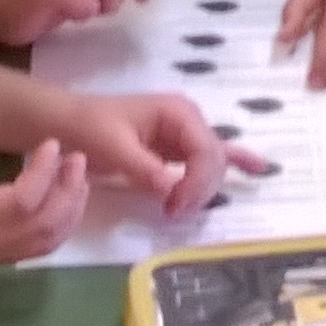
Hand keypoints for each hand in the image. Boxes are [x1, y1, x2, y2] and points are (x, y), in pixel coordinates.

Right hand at [0, 121, 88, 263]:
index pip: (20, 204)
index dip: (43, 174)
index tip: (51, 144)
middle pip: (42, 225)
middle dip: (66, 191)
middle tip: (77, 157)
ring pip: (46, 241)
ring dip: (70, 209)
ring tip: (79, 174)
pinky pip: (39, 248)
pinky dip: (62, 226)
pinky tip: (68, 199)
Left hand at [64, 93, 265, 215]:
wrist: (67, 123)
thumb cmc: (87, 128)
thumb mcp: (112, 147)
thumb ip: (143, 167)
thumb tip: (171, 190)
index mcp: (178, 112)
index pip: (206, 150)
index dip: (196, 182)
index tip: (174, 206)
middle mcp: (189, 120)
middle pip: (214, 160)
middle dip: (200, 188)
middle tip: (172, 212)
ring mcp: (185, 134)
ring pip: (212, 165)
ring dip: (203, 188)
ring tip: (179, 208)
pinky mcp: (178, 148)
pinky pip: (211, 156)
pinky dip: (234, 161)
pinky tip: (258, 168)